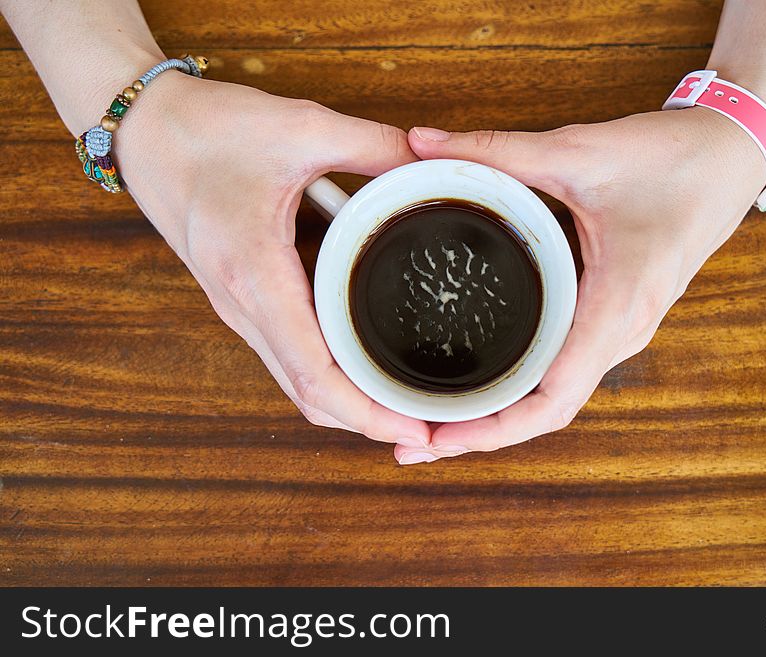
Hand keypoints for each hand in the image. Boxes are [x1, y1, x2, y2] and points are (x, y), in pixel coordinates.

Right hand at [115, 73, 431, 448]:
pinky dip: (327, 375)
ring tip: (403, 400)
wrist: (141, 129)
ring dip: (347, 403)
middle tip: (426, 425)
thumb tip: (429, 168)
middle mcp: (243, 307)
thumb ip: (373, 147)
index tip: (416, 431)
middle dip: (368, 420)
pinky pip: (286, 355)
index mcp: (257, 276)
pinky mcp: (240, 299)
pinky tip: (365, 361)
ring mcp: (238, 308)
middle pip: (307, 396)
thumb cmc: (206, 130)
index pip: (315, 375)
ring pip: (295, 382)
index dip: (368, 413)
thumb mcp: (301, 127)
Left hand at [396, 108, 765, 462]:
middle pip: (547, 411)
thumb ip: (496, 151)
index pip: (555, 399)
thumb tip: (421, 144)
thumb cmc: (673, 160)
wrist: (732, 157)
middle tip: (415, 442)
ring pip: (557, 396)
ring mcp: (620, 329)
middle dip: (482, 434)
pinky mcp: (614, 317)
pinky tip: (484, 384)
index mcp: (617, 304)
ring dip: (500, 417)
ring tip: (439, 424)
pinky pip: (565, 368)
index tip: (441, 437)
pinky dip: (522, 388)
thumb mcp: (578, 152)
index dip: (495, 429)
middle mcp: (621, 331)